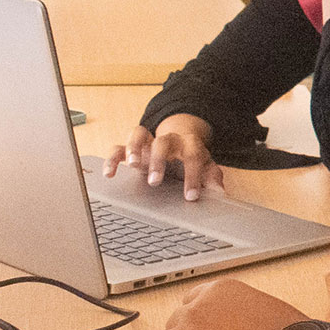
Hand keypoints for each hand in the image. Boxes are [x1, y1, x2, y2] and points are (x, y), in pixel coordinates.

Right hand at [105, 114, 220, 200]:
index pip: (193, 155)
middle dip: (158, 160)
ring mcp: (148, 143)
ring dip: (133, 148)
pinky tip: (109, 174)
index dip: (193, 175)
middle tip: (155, 181)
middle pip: (163, 141)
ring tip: (132, 166)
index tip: (191, 196)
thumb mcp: (205, 167)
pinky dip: (112, 158)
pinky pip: (118, 147)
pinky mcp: (132, 149)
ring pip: (139, 134)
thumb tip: (219, 192)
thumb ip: (212, 178)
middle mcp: (168, 140)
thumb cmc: (192, 159)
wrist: (180, 141)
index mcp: (189, 144)